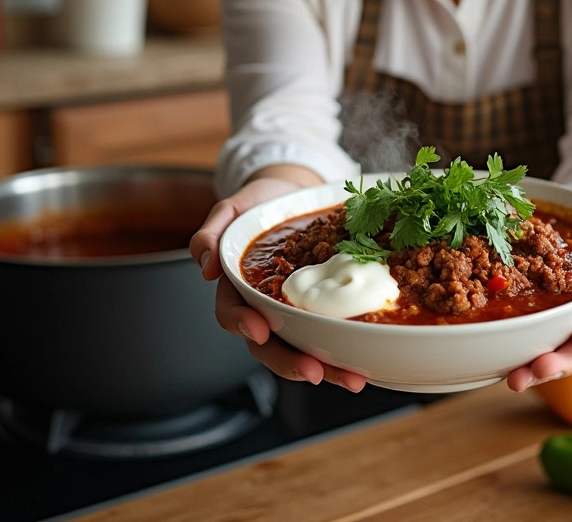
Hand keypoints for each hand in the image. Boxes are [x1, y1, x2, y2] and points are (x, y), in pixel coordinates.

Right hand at [189, 176, 368, 392]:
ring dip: (326, 369)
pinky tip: (366, 361)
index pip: (232, 313)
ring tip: (353, 378)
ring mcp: (292, 312)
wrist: (293, 194)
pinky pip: (329, 334)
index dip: (243, 324)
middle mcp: (262, 308)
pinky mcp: (321, 309)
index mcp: (236, 287)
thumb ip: (212, 230)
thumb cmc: (260, 203)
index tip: (259, 329)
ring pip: (303, 349)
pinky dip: (346, 350)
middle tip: (314, 371)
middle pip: (269, 346)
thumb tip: (205, 263)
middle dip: (290, 362)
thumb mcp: (233, 207)